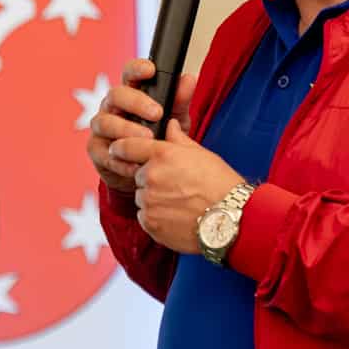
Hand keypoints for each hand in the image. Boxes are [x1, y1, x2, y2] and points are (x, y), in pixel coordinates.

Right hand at [86, 59, 196, 193]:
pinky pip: (104, 152)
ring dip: (126, 130)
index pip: (129, 73)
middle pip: (115, 95)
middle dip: (136, 102)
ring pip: (105, 122)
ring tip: (148, 138)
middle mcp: (113, 106)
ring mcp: (102, 127)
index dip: (137, 68)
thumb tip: (189, 79)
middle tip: (157, 113)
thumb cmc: (161, 137)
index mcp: (131, 92)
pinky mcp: (96, 150)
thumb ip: (180, 100)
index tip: (150, 70)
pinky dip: (121, 159)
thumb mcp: (175, 118)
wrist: (150, 170)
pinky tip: (136, 164)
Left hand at [110, 119, 243, 254]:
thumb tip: (170, 124)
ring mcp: (149, 202)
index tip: (118, 150)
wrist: (231, 219)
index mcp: (162, 155)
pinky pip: (144, 217)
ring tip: (180, 203)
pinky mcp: (150, 223)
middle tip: (175, 186)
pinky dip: (156, 218)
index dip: (121, 147)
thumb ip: (178, 139)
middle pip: (137, 175)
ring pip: (141, 197)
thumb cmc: (221, 184)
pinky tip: (177, 217)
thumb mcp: (201, 154)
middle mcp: (150, 177)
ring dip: (153, 199)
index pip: (126, 146)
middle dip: (150, 179)